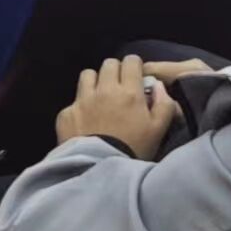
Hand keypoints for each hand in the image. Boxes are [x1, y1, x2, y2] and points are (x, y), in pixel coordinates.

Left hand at [56, 56, 178, 157]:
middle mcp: (105, 90)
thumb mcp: (158, 130)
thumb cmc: (134, 150)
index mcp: (129, 92)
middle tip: (119, 87)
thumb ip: (164, 105)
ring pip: (88, 75)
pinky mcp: (66, 114)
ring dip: (95, 82)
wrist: (99, 169)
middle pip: (109, 64)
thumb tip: (159, 86)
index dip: (134, 66)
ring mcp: (83, 100)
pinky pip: (73, 101)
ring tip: (99, 97)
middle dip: (115, 71)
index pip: (131, 61)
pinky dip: (80, 107)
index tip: (135, 76)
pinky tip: (84, 121)